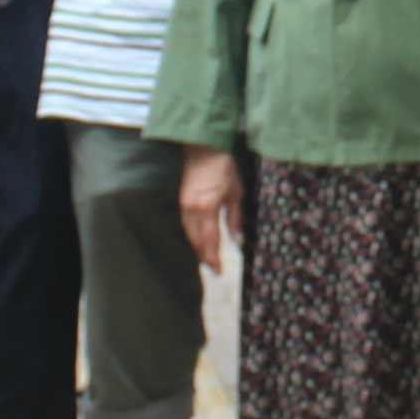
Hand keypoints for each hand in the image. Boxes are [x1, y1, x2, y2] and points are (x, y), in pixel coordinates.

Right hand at [177, 149, 240, 271]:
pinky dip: (191, 237)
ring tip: (206, 261)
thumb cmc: (224, 168)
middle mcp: (193, 209)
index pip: (210, 239)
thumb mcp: (236, 193)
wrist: (203, 148)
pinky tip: (197, 243)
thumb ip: (236, 219)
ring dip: (197, 249)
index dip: (214, 257)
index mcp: (209, 207)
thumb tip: (238, 241)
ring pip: (189, 234)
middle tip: (214, 271)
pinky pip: (185, 225)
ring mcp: (184, 205)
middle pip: (197, 240)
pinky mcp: (181, 201)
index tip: (219, 271)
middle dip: (205, 257)